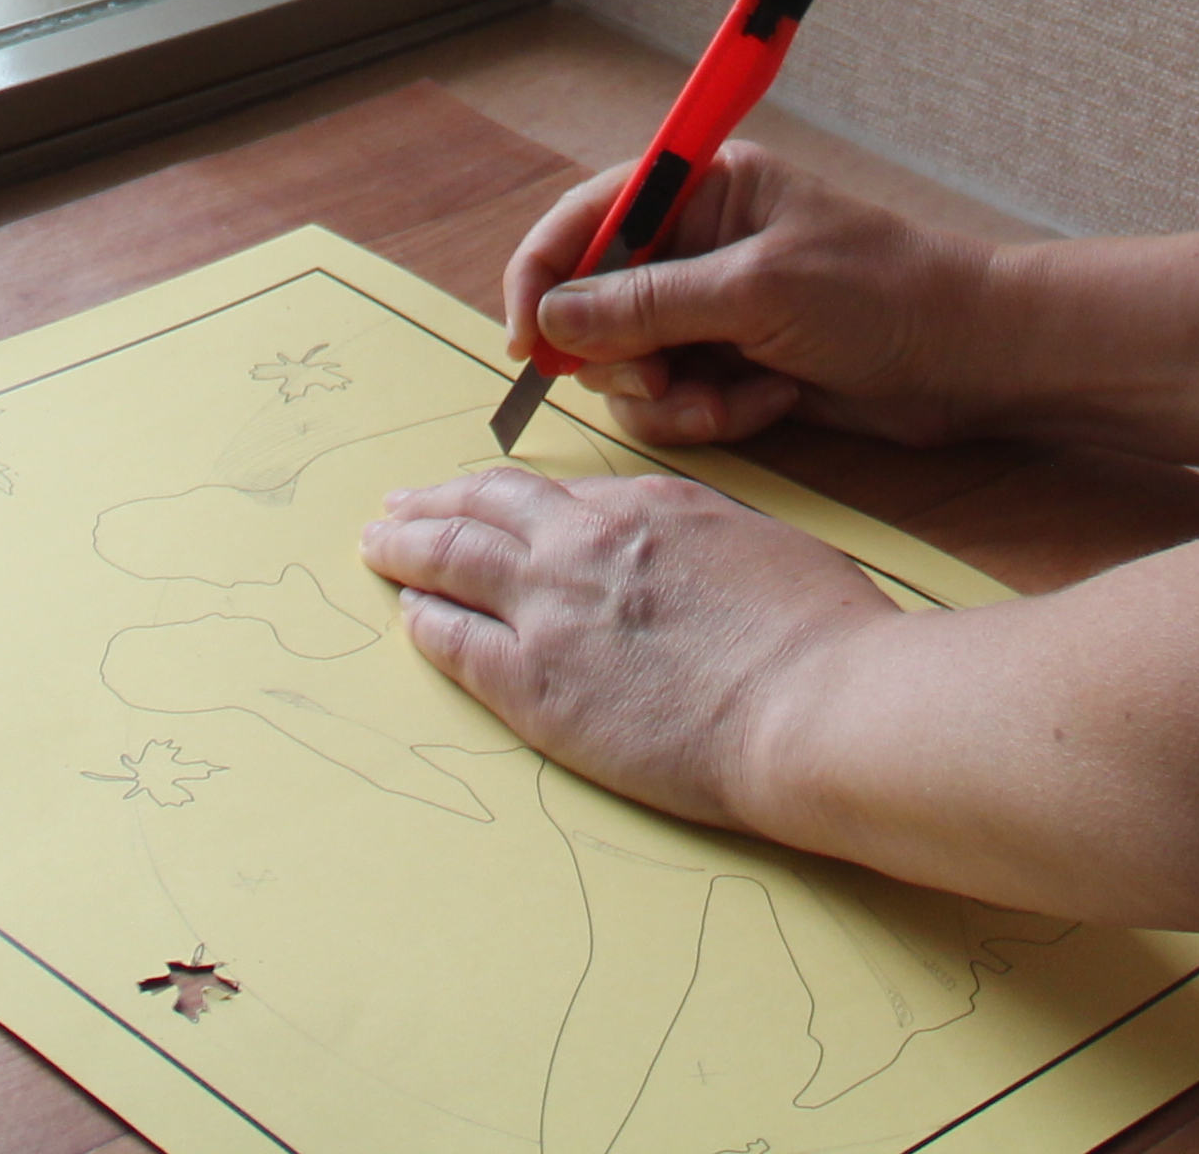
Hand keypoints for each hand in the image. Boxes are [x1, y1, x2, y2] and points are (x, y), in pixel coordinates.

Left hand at [359, 466, 896, 826]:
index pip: (558, 494)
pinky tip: (408, 615)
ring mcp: (551, 610)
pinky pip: (455, 641)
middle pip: (486, 507)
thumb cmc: (821, 634)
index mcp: (646, 506)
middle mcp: (584, 543)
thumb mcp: (762, 549)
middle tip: (398, 504)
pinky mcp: (535, 685)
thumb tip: (689, 558)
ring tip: (377, 543)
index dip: (512, 496)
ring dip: (407, 546)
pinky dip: (425, 621)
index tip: (489, 498)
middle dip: (436, 503)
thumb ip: (704, 543)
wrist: (814, 703)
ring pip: (452, 559)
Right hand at [499, 141, 1004, 448]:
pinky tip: (772, 405)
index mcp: (702, 190)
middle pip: (594, 305)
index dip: (543, 276)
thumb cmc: (881, 295)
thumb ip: (650, 304)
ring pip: (630, 366)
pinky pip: (676, 402)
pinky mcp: (732, 368)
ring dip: (673, 396)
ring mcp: (712, 312)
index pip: (588, 218)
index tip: (530, 342)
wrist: (970, 360)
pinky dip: (712, 416)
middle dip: (621, 355)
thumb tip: (553, 320)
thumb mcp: (759, 291)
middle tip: (662, 379)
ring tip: (734, 401)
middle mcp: (696, 246)